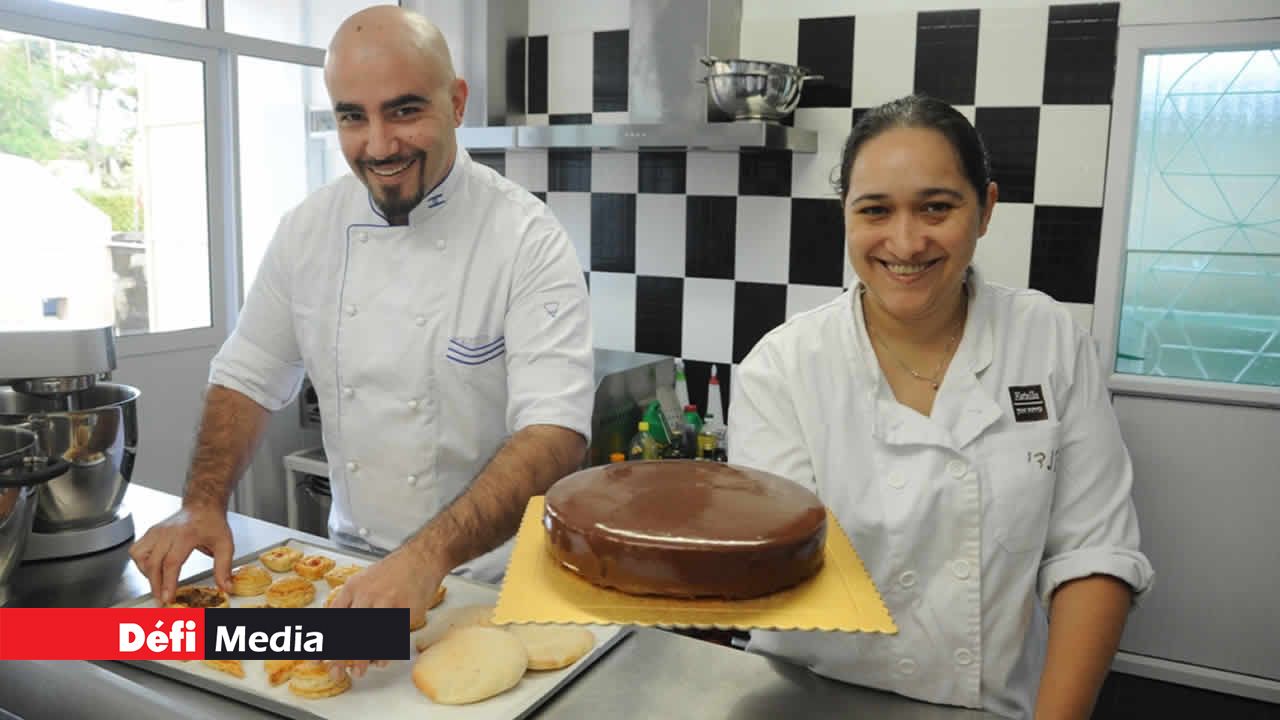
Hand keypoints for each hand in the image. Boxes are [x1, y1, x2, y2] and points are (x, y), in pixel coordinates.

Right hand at [129, 506, 233, 603]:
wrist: (203, 506)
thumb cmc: (212, 523)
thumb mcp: (225, 545)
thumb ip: (224, 567)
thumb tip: (225, 587)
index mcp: (186, 535)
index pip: (171, 562)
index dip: (168, 583)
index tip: (167, 597)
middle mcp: (167, 533)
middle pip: (153, 563)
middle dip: (156, 585)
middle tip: (162, 599)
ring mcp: (156, 531)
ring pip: (140, 557)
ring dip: (147, 574)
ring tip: (158, 583)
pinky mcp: (150, 532)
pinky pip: (137, 550)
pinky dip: (141, 563)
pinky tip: (152, 569)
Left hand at [326, 547, 444, 678]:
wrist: (422, 558)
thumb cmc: (392, 572)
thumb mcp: (363, 580)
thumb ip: (350, 602)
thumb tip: (335, 629)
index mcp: (354, 587)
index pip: (334, 617)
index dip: (326, 639)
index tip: (321, 658)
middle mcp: (368, 595)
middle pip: (349, 630)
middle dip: (340, 655)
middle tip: (336, 671)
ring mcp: (388, 603)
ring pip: (371, 636)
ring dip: (362, 658)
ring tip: (358, 672)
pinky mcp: (407, 610)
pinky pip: (393, 636)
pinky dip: (385, 652)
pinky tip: (381, 661)